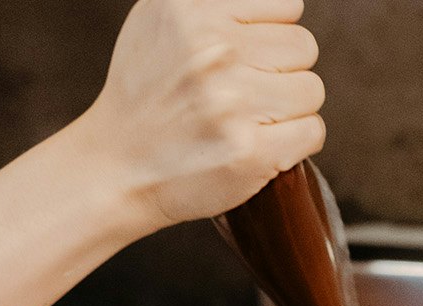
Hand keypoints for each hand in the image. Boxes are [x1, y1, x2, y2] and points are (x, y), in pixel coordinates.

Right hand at [72, 0, 324, 233]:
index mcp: (192, 12)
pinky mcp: (248, 152)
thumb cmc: (141, 95)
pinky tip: (255, 148)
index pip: (287, 8)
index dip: (265, 38)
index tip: (238, 62)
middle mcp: (213, 52)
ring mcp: (231, 104)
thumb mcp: (158, 18)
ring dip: (286, 110)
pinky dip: (292, 144)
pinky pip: (312, 132)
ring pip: (311, 90)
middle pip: (303, 48)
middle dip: (278, 73)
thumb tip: (270, 1)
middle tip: (237, 97)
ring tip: (242, 123)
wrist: (110, 171)